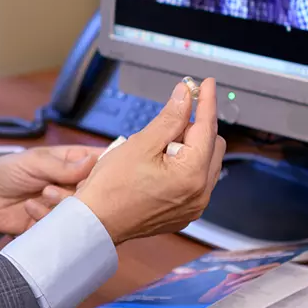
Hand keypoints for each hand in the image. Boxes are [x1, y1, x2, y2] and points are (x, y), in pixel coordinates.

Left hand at [0, 145, 99, 235]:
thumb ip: (61, 166)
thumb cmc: (7, 171)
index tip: (102, 174)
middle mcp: (74, 185)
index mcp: (72, 162)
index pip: (100, 162)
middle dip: (82, 190)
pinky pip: (64, 228)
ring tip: (43, 194)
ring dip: (62, 203)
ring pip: (82, 211)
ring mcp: (65, 206)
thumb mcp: (33, 161)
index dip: (106, 169)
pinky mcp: (56, 226)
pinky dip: (48, 218)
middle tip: (59, 186)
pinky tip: (31, 208)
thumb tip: (92, 163)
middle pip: (96, 191)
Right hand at [75, 78, 225, 244]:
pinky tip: (159, 165)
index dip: (206, 101)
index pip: (206, 127)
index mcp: (192, 174)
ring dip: (189, 148)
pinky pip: (196, 181)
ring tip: (158, 148)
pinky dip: (184, 166)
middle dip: (194, 128)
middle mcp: (200, 193)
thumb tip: (185, 96)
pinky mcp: (185, 212)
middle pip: (212, 145)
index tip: (207, 84)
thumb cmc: (111, 188)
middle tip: (167, 122)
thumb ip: (170, 118)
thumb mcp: (141, 144)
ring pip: (205, 163)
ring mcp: (194, 206)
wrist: (95, 223)